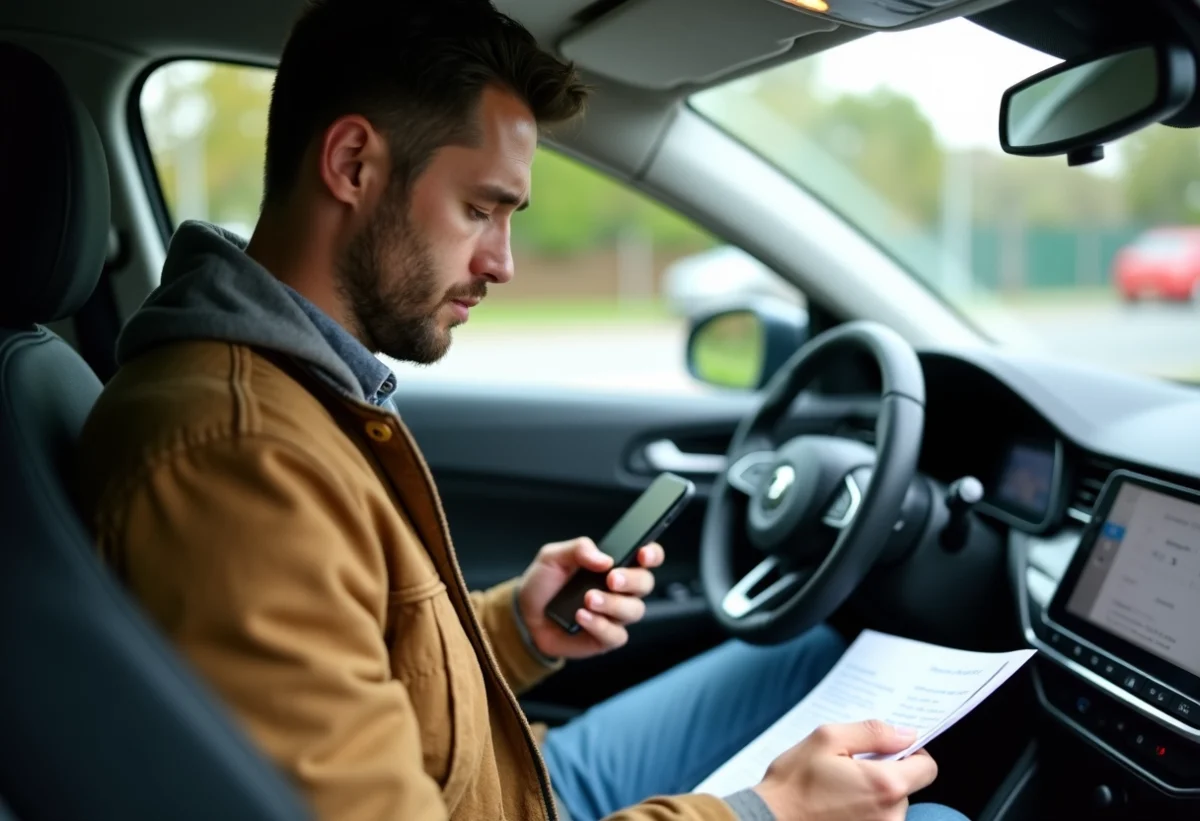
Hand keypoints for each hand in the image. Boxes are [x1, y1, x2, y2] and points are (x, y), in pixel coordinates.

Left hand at [517, 536, 663, 659]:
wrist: (525, 616)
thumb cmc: (544, 584)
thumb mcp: (553, 557)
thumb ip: (578, 549)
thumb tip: (604, 559)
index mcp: (614, 565)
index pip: (647, 557)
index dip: (652, 554)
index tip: (642, 554)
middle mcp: (621, 590)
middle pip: (645, 583)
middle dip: (632, 580)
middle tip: (611, 578)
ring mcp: (615, 615)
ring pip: (634, 610)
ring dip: (613, 604)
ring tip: (588, 599)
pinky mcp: (606, 638)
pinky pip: (617, 635)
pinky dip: (600, 625)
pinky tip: (581, 617)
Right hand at [751, 721, 938, 820]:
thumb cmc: (794, 782)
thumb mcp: (827, 739)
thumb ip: (872, 733)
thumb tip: (906, 733)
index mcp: (885, 786)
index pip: (927, 767)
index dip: (911, 752)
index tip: (887, 749)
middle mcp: (891, 816)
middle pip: (906, 786)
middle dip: (884, 773)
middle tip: (849, 768)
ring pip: (890, 805)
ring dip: (872, 794)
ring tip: (838, 790)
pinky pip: (877, 820)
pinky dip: (863, 811)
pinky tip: (836, 806)